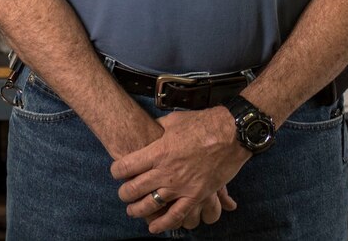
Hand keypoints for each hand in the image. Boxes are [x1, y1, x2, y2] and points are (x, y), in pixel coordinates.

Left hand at [111, 108, 248, 233]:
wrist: (230, 133)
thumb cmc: (202, 123)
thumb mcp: (174, 121)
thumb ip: (158, 129)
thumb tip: (150, 131)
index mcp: (158, 151)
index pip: (126, 166)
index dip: (116, 171)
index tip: (116, 172)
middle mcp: (165, 171)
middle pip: (134, 188)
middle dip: (124, 193)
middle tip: (124, 193)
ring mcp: (180, 185)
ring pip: (151, 204)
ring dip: (137, 210)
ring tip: (132, 210)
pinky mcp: (196, 195)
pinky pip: (176, 216)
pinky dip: (163, 224)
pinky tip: (153, 227)